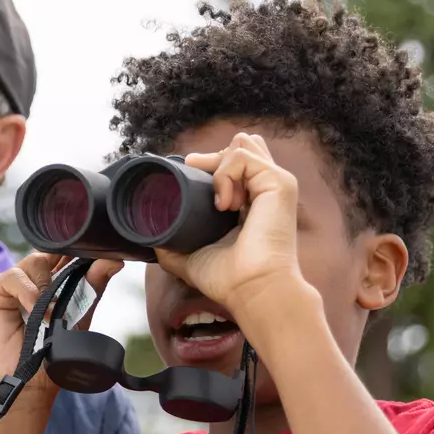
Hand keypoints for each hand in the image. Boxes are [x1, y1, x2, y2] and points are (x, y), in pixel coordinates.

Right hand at [0, 253, 122, 410]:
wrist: (26, 386)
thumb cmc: (49, 358)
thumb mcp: (78, 318)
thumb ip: (92, 287)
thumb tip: (113, 261)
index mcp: (48, 286)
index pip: (62, 259)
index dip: (76, 255)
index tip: (95, 256)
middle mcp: (27, 283)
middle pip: (49, 255)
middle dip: (65, 266)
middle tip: (75, 284)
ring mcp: (7, 287)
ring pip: (34, 262)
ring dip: (48, 287)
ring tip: (52, 314)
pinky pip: (13, 276)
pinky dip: (28, 292)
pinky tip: (35, 311)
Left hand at [155, 133, 317, 343]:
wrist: (251, 290)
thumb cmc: (230, 280)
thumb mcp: (193, 257)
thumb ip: (174, 245)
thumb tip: (152, 239)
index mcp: (252, 201)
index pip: (234, 161)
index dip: (209, 164)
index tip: (191, 181)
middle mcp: (266, 189)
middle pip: (241, 144)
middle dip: (215, 158)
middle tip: (203, 189)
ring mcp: (275, 184)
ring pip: (243, 143)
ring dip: (220, 165)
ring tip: (218, 202)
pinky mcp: (280, 183)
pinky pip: (243, 156)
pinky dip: (225, 174)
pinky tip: (225, 204)